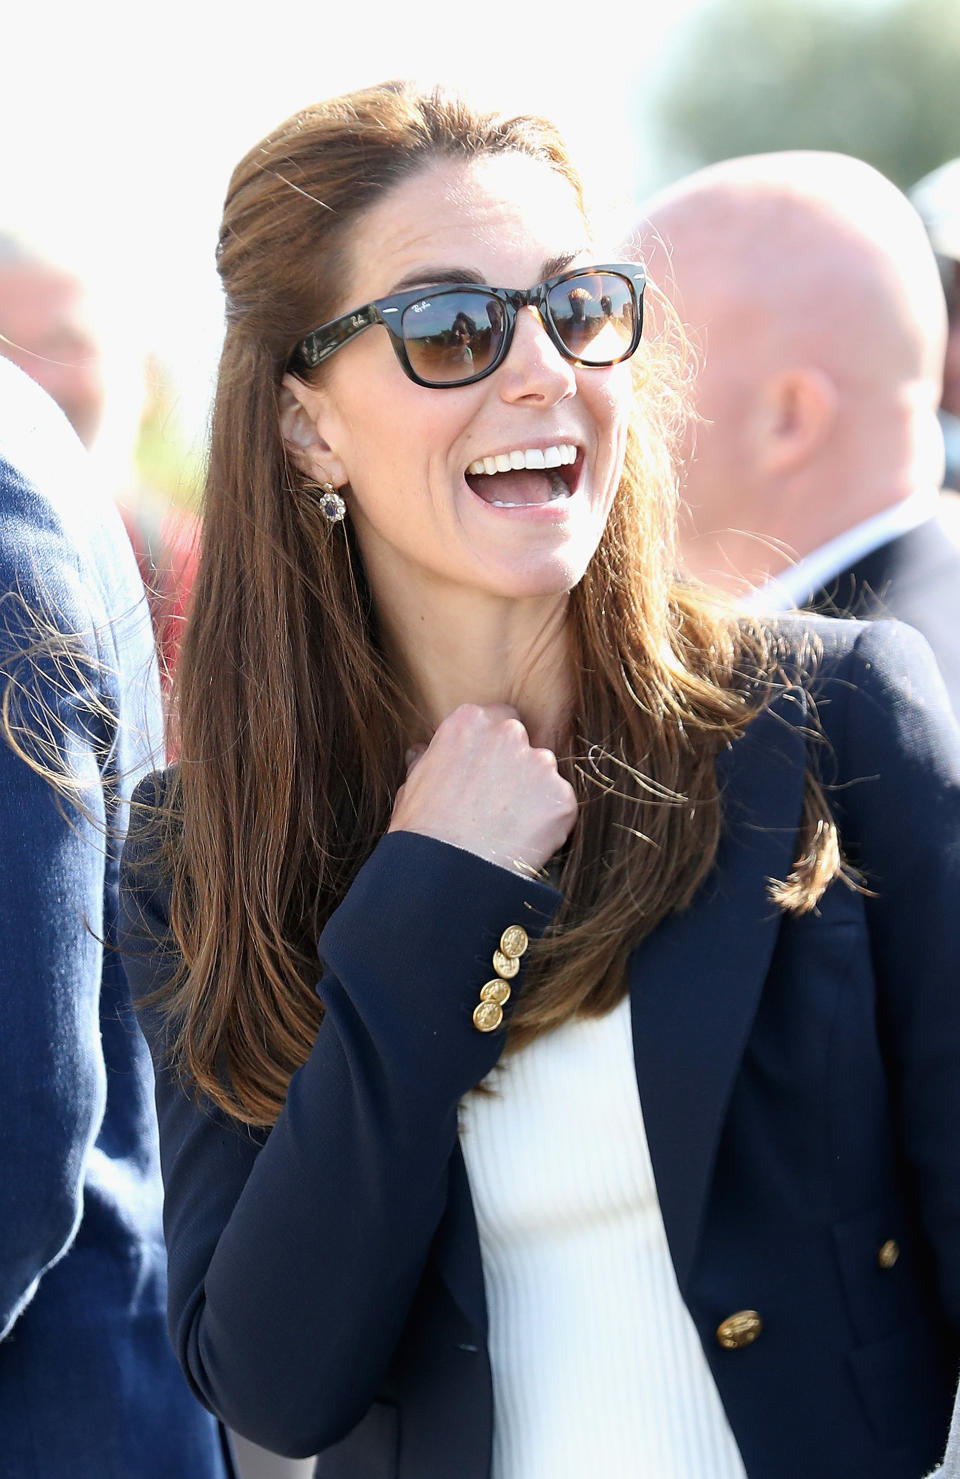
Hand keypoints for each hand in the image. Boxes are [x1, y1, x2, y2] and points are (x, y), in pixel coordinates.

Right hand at [388, 704, 576, 875]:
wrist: (445, 872)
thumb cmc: (420, 830)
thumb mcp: (412, 785)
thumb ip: (426, 760)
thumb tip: (422, 751)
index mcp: (470, 721)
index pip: (497, 720)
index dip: (493, 748)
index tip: (487, 771)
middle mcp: (509, 733)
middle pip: (524, 742)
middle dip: (515, 767)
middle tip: (498, 802)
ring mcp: (540, 764)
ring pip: (544, 774)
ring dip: (534, 793)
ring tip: (508, 827)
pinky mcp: (561, 798)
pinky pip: (559, 806)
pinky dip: (548, 822)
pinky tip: (522, 842)